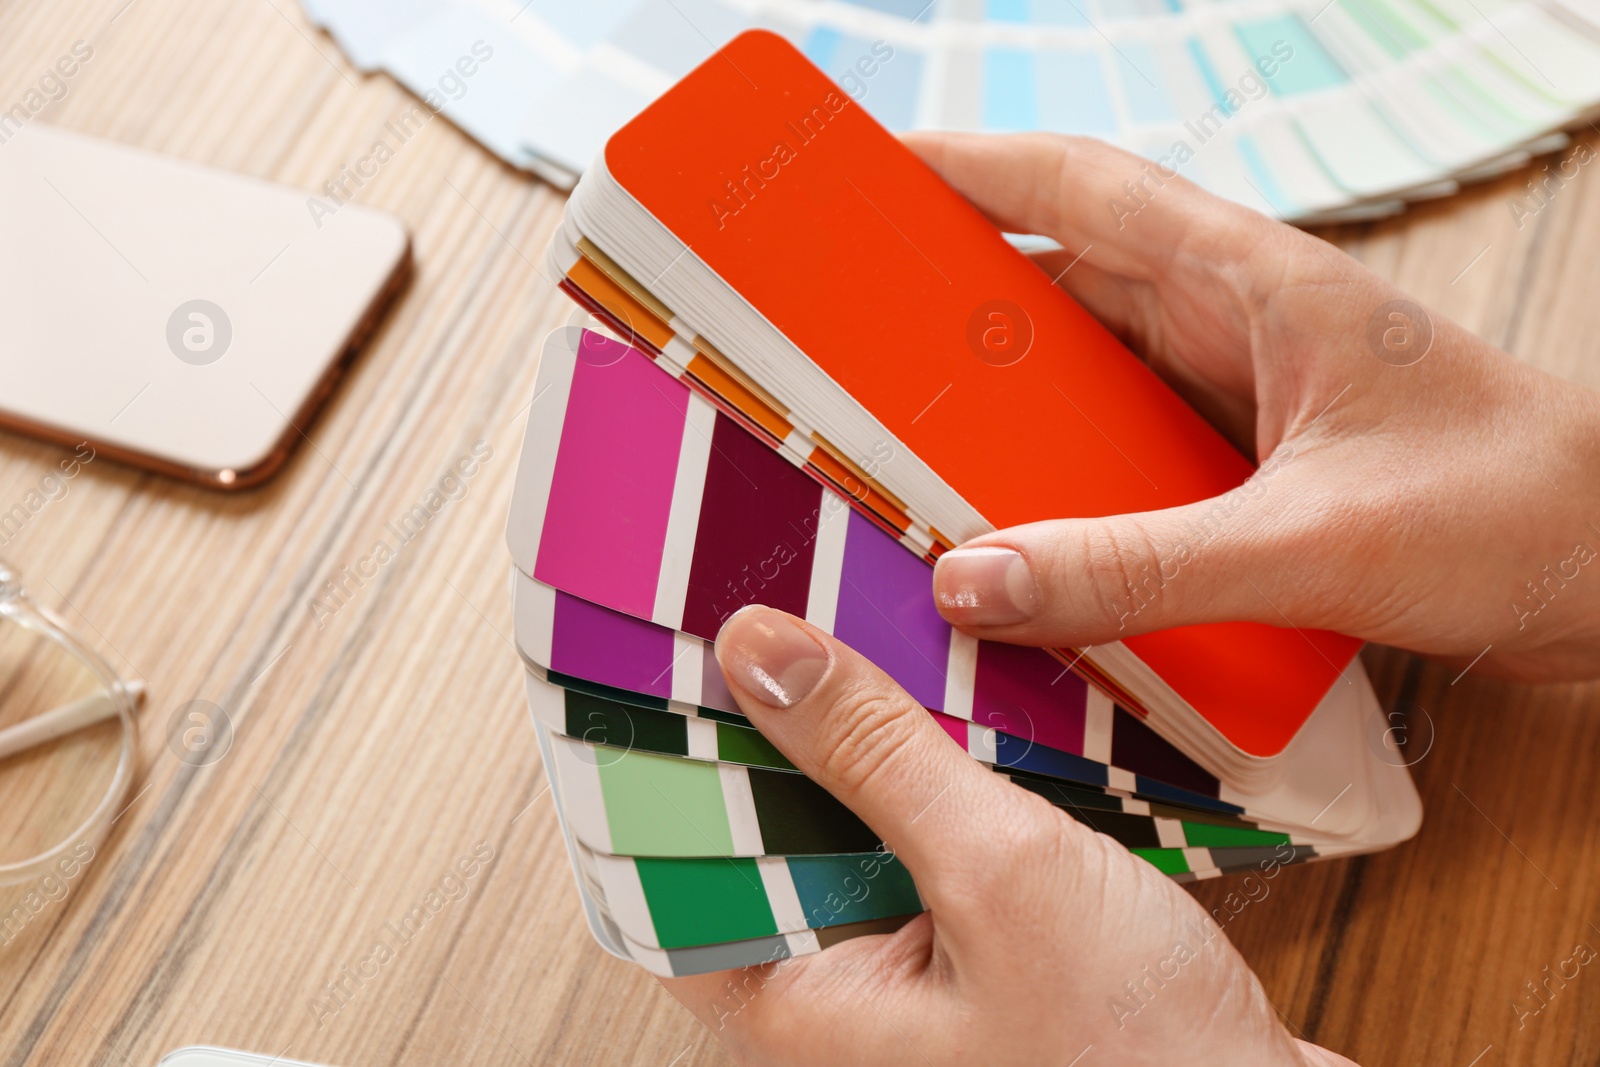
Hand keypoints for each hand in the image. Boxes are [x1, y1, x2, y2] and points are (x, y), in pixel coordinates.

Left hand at [660, 605, 1356, 1065]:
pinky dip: (924, 776)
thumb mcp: (999, 873)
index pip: (663, 872)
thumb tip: (760, 653)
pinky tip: (949, 706)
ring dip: (854, 742)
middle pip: (754, 836)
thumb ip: (874, 756)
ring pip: (842, 830)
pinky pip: (916, 844)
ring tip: (851, 629)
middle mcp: (834, 994)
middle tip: (765, 614)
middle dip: (762, 728)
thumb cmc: (1141, 1057)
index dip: (646, 769)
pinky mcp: (969, 952)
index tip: (649, 665)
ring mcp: (903, 975)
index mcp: (795, 1004)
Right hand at [905, 132, 1599, 682]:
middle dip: (949, 296)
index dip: (960, 169)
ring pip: (1087, 369)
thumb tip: (974, 580)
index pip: (1078, 189)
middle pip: (1060, 278)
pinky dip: (1059, 473)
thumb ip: (1136, 567)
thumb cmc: (1519, 514)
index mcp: (1255, 277)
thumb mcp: (1312, 542)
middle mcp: (1237, 317)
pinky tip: (1008, 521)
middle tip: (840, 333)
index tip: (858, 172)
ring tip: (895, 432)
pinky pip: (1124, 449)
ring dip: (1002, 397)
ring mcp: (1242, 389)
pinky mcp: (1252, 461)